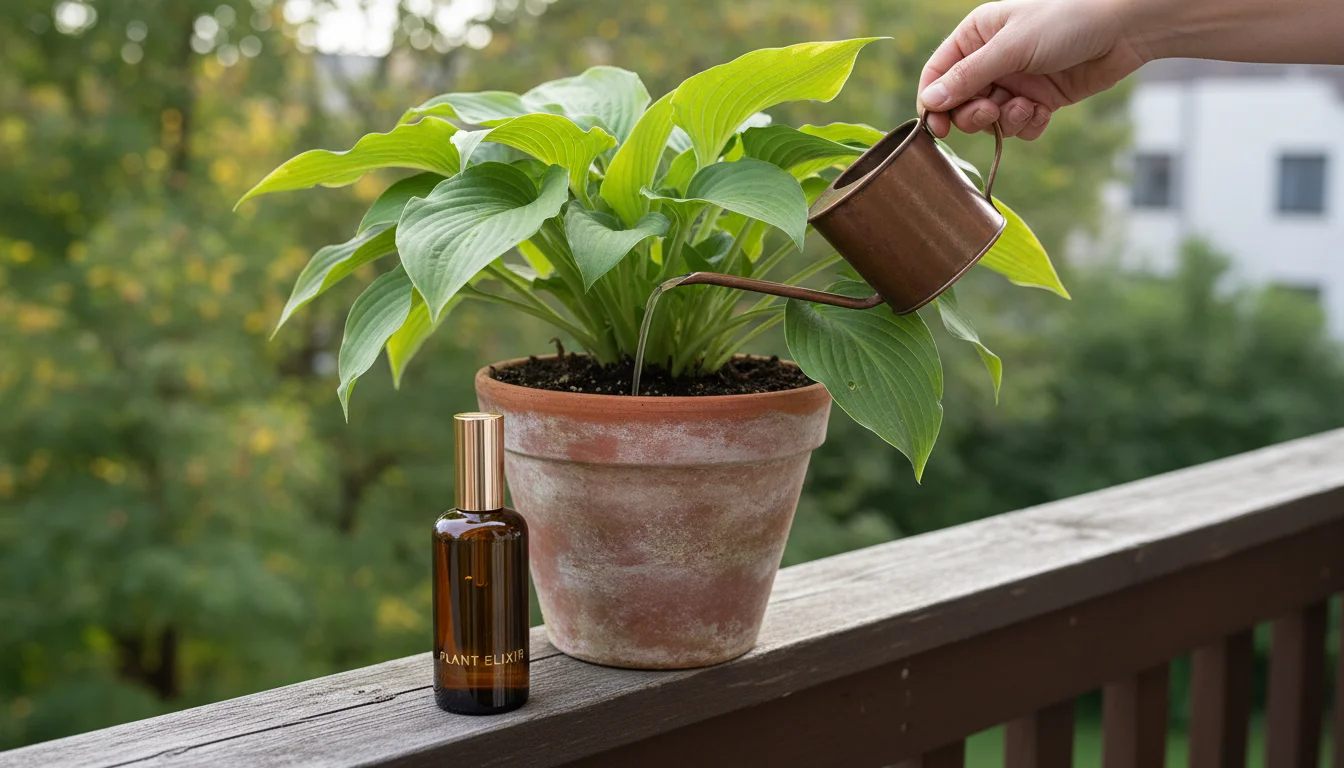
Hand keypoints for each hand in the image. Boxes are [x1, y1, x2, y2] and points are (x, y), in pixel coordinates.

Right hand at [918, 0, 1151, 139]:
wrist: (1124, 30)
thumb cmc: (1067, 22)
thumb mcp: (1011, 47)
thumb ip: (969, 76)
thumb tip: (930, 101)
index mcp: (975, 36)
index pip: (938, 74)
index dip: (933, 103)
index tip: (937, 128)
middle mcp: (991, 60)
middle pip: (960, 104)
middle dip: (974, 114)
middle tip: (991, 112)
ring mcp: (1015, 82)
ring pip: (990, 120)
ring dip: (1006, 121)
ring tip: (1027, 107)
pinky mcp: (1039, 100)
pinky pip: (1018, 127)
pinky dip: (1028, 125)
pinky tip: (1044, 111)